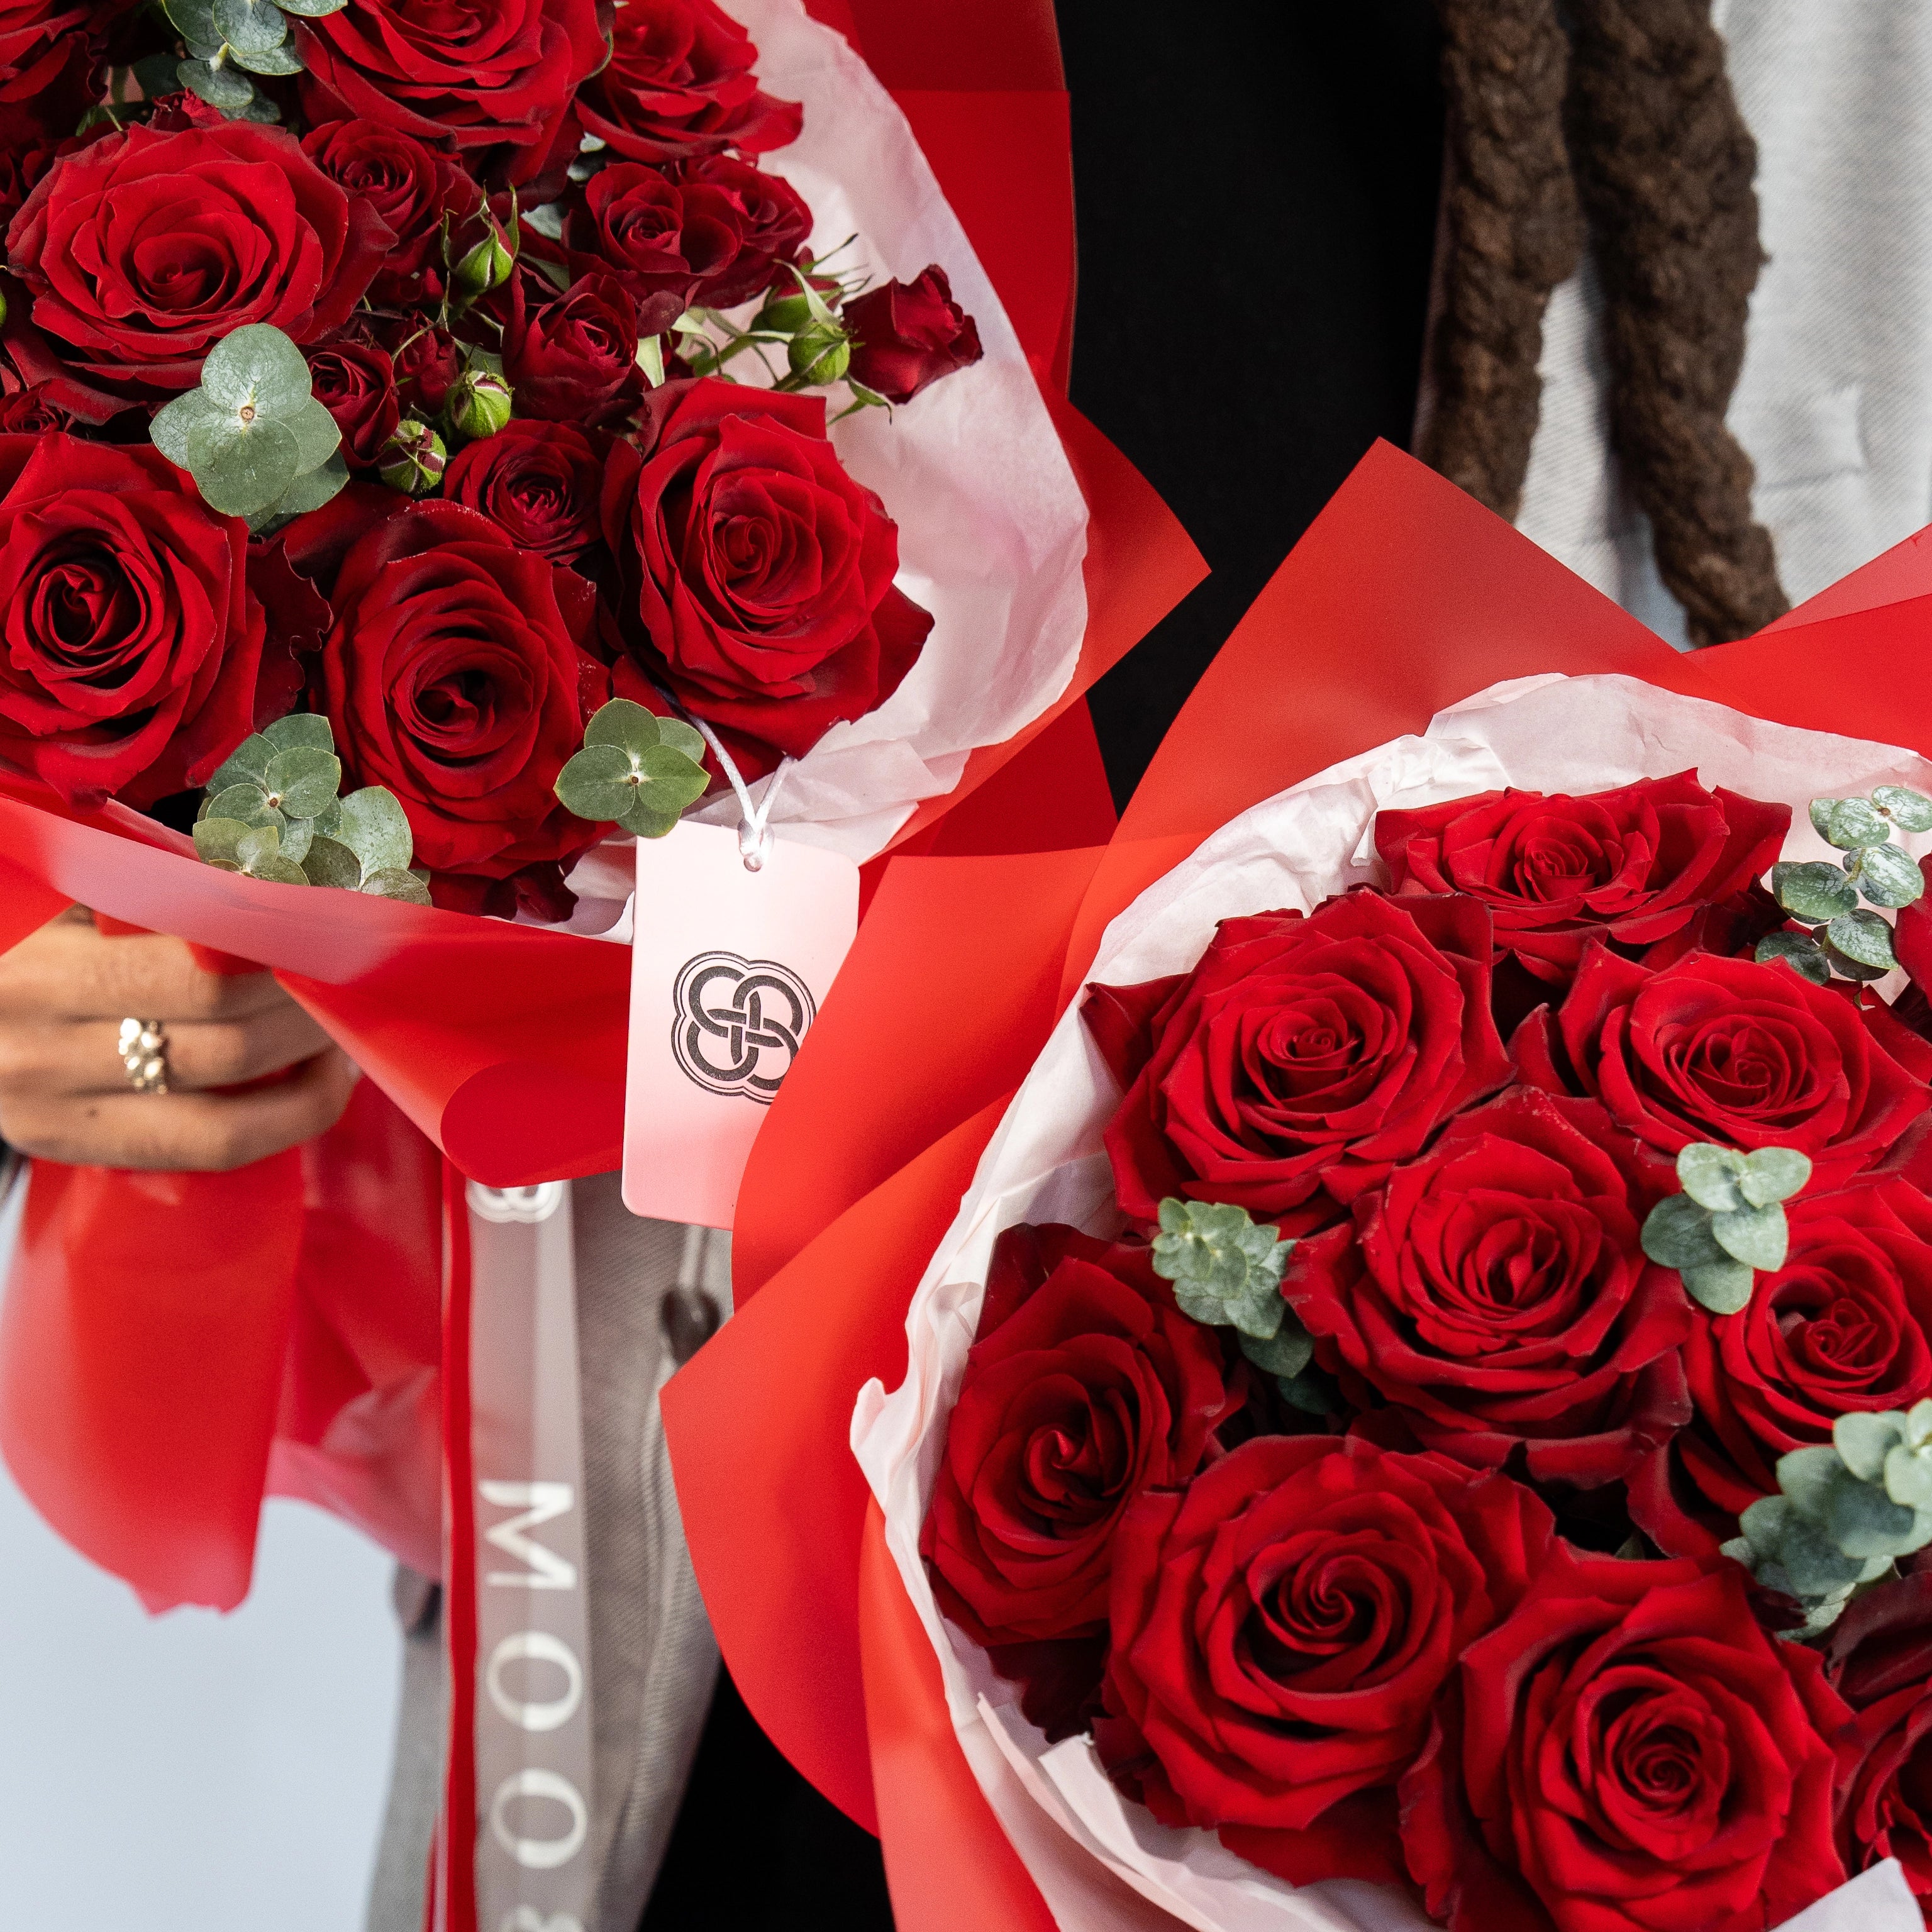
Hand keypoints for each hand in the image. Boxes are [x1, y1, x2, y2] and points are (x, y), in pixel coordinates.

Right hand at [0, 906, 355, 1171]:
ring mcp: (59, 1115)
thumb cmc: (28, 936)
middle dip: (308, 1014)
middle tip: (349, 981)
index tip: (333, 934)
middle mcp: (44, 1053)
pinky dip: (286, 1119)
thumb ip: (159, 896)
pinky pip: (209, 1150)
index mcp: (43, 972)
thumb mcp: (72, 899)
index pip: (204, 976)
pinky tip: (320, 1081)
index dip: (286, 959)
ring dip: (309, 1071)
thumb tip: (283, 892)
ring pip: (227, 1114)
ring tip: (341, 1031)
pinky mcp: (79, 1151)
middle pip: (228, 1043)